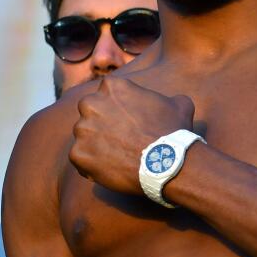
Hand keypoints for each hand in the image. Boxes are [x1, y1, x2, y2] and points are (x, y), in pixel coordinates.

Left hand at [70, 75, 194, 194]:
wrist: (167, 163)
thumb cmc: (174, 132)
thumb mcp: (179, 103)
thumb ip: (165, 98)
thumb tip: (171, 101)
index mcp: (112, 86)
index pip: (106, 94)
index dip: (115, 108)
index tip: (125, 121)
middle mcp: (91, 104)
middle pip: (89, 112)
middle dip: (99, 123)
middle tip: (117, 139)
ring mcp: (82, 130)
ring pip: (83, 136)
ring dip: (94, 145)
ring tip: (114, 157)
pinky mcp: (77, 154)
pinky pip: (79, 159)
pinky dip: (89, 165)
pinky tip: (107, 170)